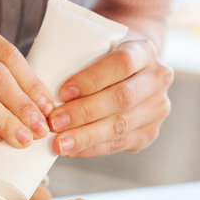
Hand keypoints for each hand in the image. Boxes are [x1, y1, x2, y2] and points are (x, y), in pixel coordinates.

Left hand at [49, 40, 173, 156]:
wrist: (130, 73)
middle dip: (84, 113)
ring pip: (121, 125)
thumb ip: (76, 61)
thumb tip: (41, 91)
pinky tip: (72, 150)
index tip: (63, 92)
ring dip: (85, 136)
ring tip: (59, 143)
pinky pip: (118, 144)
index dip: (92, 78)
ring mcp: (157, 108)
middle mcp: (157, 79)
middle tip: (54, 123)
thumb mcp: (94, 49)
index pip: (121, 63)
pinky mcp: (148, 133)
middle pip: (122, 98)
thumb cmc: (101, 60)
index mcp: (144, 50)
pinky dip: (91, 148)